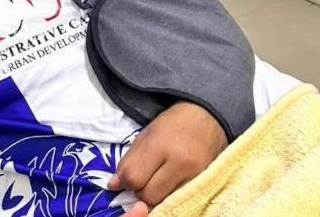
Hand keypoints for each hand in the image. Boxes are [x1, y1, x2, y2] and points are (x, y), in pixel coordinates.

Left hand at [110, 101, 226, 210]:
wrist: (206, 118)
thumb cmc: (172, 124)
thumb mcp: (145, 135)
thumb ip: (128, 161)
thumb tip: (114, 184)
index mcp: (159, 145)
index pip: (134, 177)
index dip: (124, 181)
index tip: (125, 178)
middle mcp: (178, 162)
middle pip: (148, 194)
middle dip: (139, 190)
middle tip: (141, 180)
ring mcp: (193, 174)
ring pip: (163, 200)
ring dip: (154, 194)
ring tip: (155, 180)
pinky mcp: (202, 182)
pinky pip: (178, 197)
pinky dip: (168, 194)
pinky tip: (167, 183)